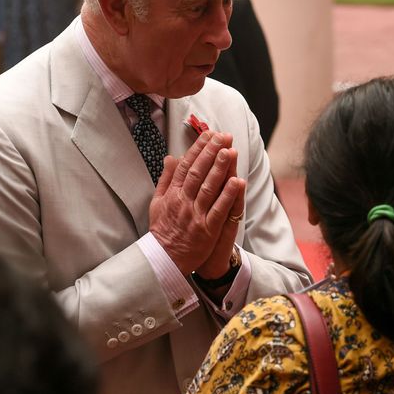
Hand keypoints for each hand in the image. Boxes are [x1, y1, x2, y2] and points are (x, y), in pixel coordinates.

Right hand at [149, 131, 243, 274]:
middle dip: (211, 152)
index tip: (209, 134)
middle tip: (223, 136)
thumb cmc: (162, 229)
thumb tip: (171, 157)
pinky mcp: (206, 230)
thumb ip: (166, 179)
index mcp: (172, 193)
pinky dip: (228, 195)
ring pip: (208, 188)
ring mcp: (195, 215)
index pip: (185, 165)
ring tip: (230, 151)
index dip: (198, 148)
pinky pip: (218, 210)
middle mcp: (183, 201)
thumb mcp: (157, 202)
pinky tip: (237, 182)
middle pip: (198, 172)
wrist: (164, 259)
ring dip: (220, 169)